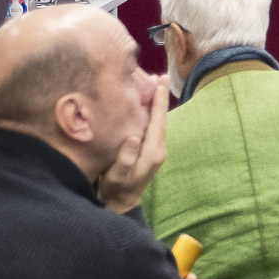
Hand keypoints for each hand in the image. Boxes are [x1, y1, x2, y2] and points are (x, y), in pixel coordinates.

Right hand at [98, 76, 168, 213]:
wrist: (122, 201)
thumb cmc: (117, 187)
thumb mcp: (118, 174)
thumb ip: (126, 156)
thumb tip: (133, 137)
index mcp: (152, 151)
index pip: (158, 120)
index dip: (159, 100)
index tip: (161, 82)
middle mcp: (158, 148)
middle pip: (161, 117)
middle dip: (160, 97)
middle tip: (160, 76)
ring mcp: (155, 149)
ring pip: (158, 121)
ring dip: (156, 103)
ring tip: (154, 85)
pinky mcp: (150, 150)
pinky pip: (153, 126)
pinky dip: (151, 113)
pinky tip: (146, 105)